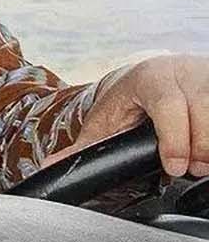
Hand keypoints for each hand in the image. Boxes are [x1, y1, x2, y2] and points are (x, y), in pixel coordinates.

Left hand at [74, 54, 208, 176]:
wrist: (155, 72)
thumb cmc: (129, 100)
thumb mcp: (106, 119)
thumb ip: (84, 146)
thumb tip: (50, 166)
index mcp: (150, 78)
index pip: (168, 107)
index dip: (175, 140)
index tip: (175, 168)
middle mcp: (182, 72)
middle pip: (203, 113)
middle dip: (199, 149)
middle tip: (191, 169)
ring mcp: (207, 75)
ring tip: (202, 162)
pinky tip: (208, 149)